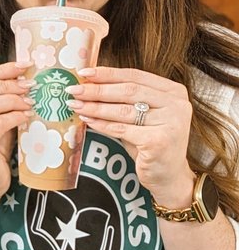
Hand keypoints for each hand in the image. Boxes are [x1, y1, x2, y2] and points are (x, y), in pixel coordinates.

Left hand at [66, 67, 194, 204]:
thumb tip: (88, 85)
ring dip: (95, 107)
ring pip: (123, 110)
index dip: (107, 73)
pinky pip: (122, 129)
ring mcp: (170, 122)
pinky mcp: (158, 141)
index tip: (84, 72)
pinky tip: (87, 120)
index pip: (135, 75)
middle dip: (97, 89)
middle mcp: (176, 104)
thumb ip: (124, 100)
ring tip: (75, 104)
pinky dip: (101, 124)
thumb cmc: (151, 143)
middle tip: (74, 89)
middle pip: (128, 90)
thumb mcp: (142, 116)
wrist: (169, 176)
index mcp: (174, 91)